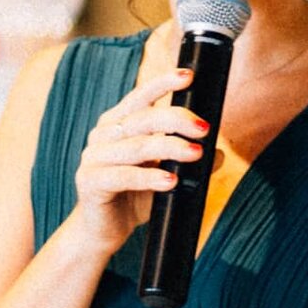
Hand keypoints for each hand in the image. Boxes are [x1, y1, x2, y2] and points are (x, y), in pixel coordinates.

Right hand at [71, 52, 206, 254]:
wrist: (103, 231)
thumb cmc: (135, 197)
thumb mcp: (165, 174)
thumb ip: (186, 160)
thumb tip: (218, 152)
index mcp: (118, 123)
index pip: (140, 97)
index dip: (162, 83)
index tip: (188, 76)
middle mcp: (103, 135)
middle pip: (142, 119)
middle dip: (176, 120)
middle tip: (204, 129)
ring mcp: (93, 157)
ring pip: (136, 147)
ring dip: (169, 148)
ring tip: (196, 153)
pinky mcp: (89, 181)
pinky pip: (122, 176)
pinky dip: (149, 178)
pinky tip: (171, 182)